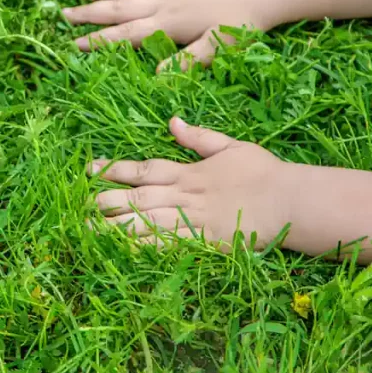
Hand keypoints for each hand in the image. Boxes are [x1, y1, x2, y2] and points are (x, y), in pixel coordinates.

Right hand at [62, 0, 274, 71]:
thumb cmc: (243, 23)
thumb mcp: (217, 47)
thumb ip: (187, 61)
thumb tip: (157, 76)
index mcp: (167, 23)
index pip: (125, 34)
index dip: (98, 40)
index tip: (74, 43)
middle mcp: (164, 3)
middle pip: (119, 8)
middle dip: (90, 12)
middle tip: (63, 13)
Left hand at [90, 117, 291, 249]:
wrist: (292, 201)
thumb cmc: (263, 172)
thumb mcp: (230, 145)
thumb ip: (198, 136)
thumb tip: (172, 120)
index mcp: (188, 172)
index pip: (143, 169)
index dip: (114, 169)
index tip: (89, 169)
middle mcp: (185, 196)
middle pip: (138, 198)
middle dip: (107, 200)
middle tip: (79, 203)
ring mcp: (194, 221)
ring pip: (147, 223)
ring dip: (116, 226)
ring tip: (89, 229)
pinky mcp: (205, 244)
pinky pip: (170, 247)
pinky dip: (145, 249)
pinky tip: (123, 252)